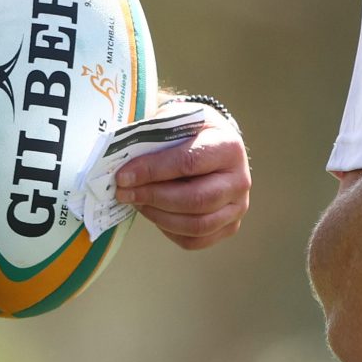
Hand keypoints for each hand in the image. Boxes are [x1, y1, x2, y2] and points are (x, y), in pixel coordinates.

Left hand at [116, 110, 249, 248]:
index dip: (152, 171)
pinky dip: (170, 232)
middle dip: (153, 198)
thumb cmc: (192, 132)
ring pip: (196, 225)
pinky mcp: (230, 225)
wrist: (215, 143)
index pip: (189, 163)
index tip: (123, 177)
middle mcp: (240, 179)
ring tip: (137, 202)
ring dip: (159, 216)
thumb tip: (121, 159)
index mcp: (228, 147)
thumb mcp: (176, 121)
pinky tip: (155, 215)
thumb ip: (154, 137)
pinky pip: (196, 240)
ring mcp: (238, 206)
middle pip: (195, 199)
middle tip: (124, 193)